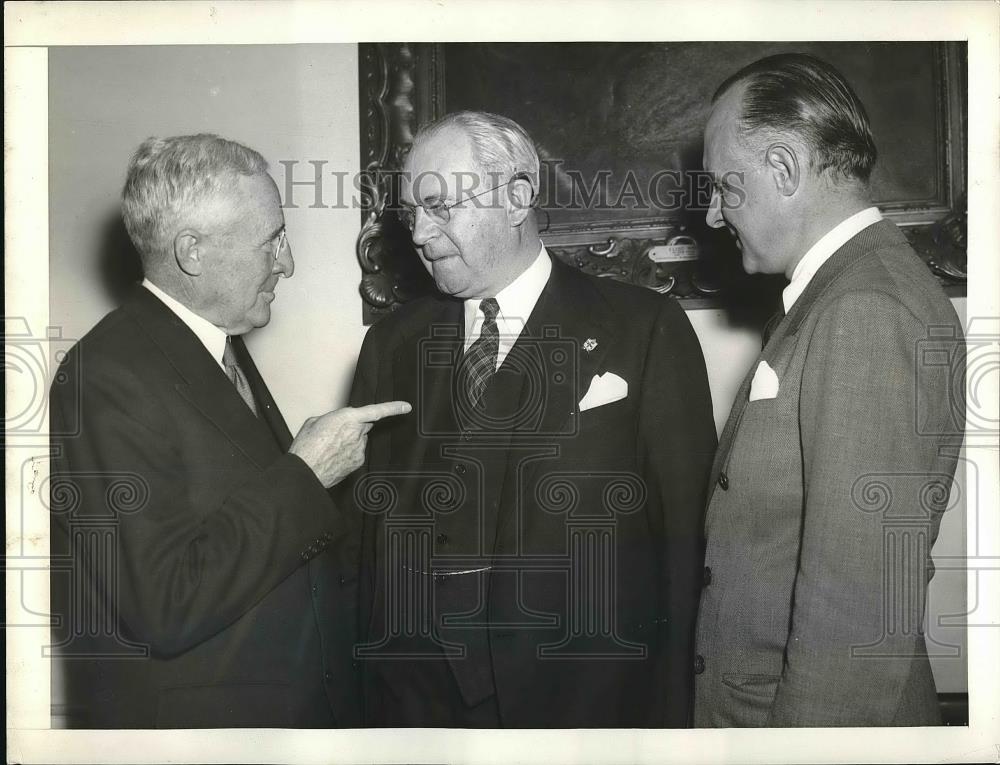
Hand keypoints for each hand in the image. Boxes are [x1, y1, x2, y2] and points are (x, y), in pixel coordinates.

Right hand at [289, 401, 410, 487]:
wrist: (304, 471)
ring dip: (350, 441)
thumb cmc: (306, 446)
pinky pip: (357, 452)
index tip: (406, 407)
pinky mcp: (358, 462)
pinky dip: (348, 453)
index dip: (393, 408)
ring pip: (360, 440)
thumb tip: (336, 422)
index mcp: (347, 418)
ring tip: (330, 447)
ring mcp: (360, 449)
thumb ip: (332, 418)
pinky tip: (333, 456)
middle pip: (364, 426)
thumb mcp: (314, 422)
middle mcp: (357, 433)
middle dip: (355, 426)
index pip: (376, 411)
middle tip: (335, 433)